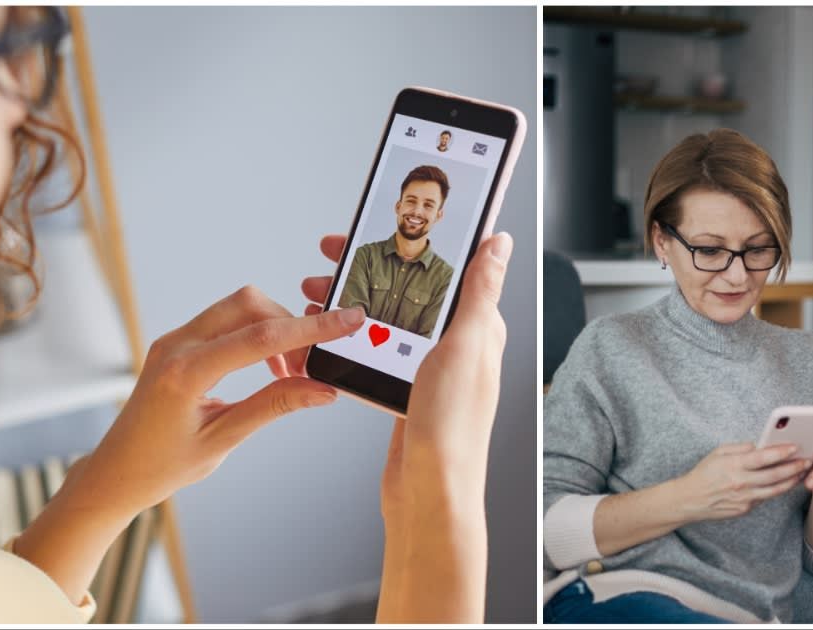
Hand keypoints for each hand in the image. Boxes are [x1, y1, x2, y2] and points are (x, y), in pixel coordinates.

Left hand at [76, 285, 365, 519]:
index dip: (311, 328)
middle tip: (313, 365)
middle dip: (291, 325)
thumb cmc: (162, 466)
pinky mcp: (178, 343)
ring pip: (240, 307)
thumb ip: (274, 406)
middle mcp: (177, 346)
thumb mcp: (224, 440)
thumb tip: (323, 389)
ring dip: (274, 330)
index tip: (349, 320)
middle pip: (250, 305)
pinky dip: (256, 336)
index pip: (261, 337)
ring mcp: (175, 340)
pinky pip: (226, 322)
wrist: (115, 473)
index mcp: (186, 373)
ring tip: (292, 373)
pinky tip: (270, 369)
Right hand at [301, 232, 512, 505]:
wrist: (430, 491)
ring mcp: (431, 369)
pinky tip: (327, 331)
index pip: (448, 267)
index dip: (414, 240)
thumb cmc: (454, 425)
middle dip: (368, 268)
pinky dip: (351, 336)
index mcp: (479, 328)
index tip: (377, 222)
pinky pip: (377, 350)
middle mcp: (458, 345)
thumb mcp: (467, 345)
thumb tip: (498, 242)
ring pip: (387, 317)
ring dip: (351, 301)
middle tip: (330, 254)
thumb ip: (480, 292)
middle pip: (410, 288)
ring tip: (314, 292)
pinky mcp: (408, 391)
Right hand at [677, 442, 809, 522]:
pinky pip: (765, 498)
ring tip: (802, 473)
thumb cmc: (704, 473)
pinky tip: (785, 483)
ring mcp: (744, 498)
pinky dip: (776, 490)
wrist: (690, 500)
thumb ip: (739, 448)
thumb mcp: (717, 453)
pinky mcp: (745, 509)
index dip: (781, 452)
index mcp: (734, 465)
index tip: (795, 447)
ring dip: (791, 481)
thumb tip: (760, 445)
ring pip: (775, 490)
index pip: (763, 458)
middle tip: (807, 461)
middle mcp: (741, 483)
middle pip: (775, 475)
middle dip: (794, 467)